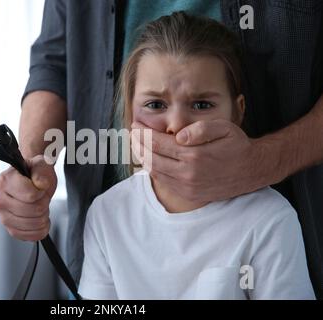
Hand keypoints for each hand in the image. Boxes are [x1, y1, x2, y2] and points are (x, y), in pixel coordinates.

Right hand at [0, 155, 56, 240]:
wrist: (31, 182)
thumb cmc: (34, 172)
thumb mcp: (40, 164)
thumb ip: (41, 170)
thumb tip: (41, 185)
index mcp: (4, 181)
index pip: (31, 196)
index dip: (42, 192)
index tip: (40, 187)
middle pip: (34, 210)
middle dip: (44, 204)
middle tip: (41, 197)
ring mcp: (3, 217)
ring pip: (34, 224)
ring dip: (44, 216)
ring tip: (40, 207)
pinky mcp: (11, 229)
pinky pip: (30, 237)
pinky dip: (40, 230)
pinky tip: (40, 220)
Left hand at [132, 120, 274, 202]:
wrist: (251, 171)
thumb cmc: (236, 146)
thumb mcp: (224, 128)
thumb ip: (200, 129)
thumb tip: (179, 136)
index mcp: (194, 156)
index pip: (157, 143)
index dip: (143, 132)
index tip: (135, 123)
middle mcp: (187, 174)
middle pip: (151, 158)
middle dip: (137, 143)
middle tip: (132, 132)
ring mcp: (187, 187)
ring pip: (154, 171)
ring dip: (142, 156)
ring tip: (136, 143)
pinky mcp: (188, 195)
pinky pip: (163, 182)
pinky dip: (152, 169)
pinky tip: (150, 158)